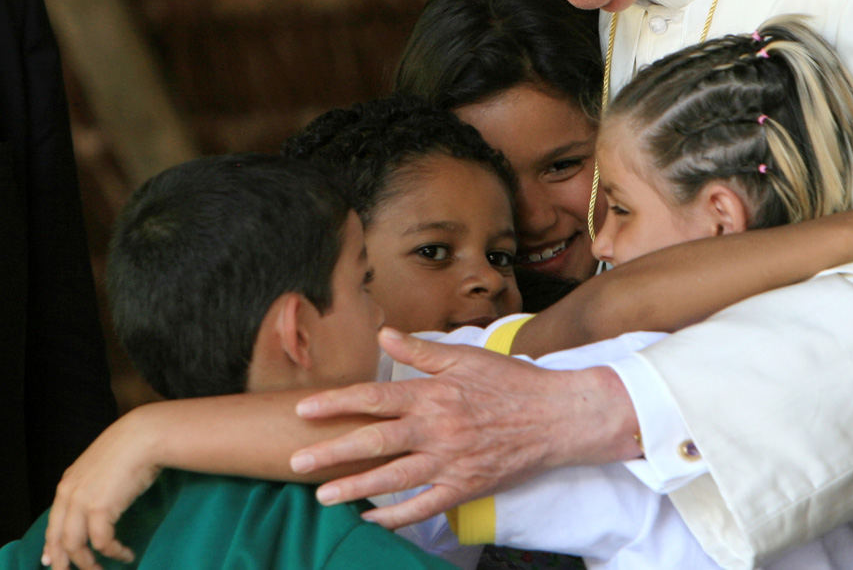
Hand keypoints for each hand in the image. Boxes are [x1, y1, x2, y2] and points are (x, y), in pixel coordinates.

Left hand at [41, 410, 161, 569]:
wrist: (145, 436)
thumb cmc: (131, 446)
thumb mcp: (102, 466)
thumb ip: (91, 485)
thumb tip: (96, 506)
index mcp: (68, 483)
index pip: (52, 523)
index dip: (51, 546)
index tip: (51, 561)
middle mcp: (69, 494)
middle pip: (58, 539)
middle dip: (64, 562)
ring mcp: (82, 502)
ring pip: (76, 546)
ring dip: (89, 564)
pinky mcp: (100, 509)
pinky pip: (102, 541)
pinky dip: (114, 552)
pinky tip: (125, 554)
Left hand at [291, 328, 636, 526]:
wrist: (556, 416)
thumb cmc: (511, 382)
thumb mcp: (466, 357)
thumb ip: (420, 351)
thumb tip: (383, 334)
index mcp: (434, 393)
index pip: (375, 397)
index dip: (337, 403)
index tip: (303, 410)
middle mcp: (437, 428)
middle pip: (374, 442)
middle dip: (331, 452)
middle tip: (296, 462)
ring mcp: (450, 461)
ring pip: (393, 478)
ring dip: (354, 487)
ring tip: (322, 495)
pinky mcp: (465, 487)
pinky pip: (423, 506)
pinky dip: (396, 516)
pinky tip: (371, 518)